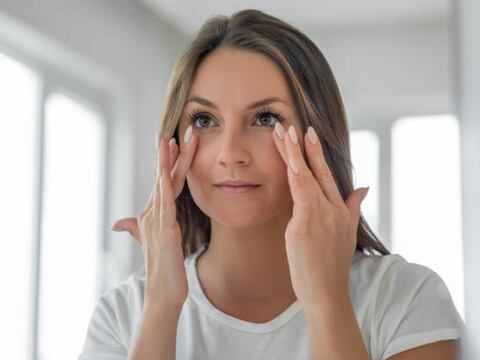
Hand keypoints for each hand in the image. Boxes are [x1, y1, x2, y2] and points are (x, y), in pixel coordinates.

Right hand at [112, 127, 197, 308]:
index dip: (168, 161)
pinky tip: (165, 172)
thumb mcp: (149, 242)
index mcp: (155, 213)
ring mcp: (158, 221)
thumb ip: (136, 229)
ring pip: (164, 185)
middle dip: (171, 153)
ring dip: (168, 162)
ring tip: (173, 140)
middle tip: (178, 130)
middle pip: (164, 177)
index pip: (163, 181)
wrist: (163, 292)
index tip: (173, 140)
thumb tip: (118, 223)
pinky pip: (166, 205)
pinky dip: (164, 187)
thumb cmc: (161, 266)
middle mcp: (154, 213)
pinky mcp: (165, 231)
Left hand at [272, 123, 368, 307]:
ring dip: (295, 153)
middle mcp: (332, 209)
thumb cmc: (331, 266)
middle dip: (306, 146)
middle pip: (318, 171)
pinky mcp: (306, 224)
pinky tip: (290, 159)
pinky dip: (296, 174)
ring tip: (285, 133)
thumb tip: (363, 188)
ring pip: (307, 177)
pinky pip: (300, 194)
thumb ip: (352, 207)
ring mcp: (320, 215)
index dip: (318, 154)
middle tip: (295, 125)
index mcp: (339, 210)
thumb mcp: (346, 233)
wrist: (328, 292)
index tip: (309, 134)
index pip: (327, 175)